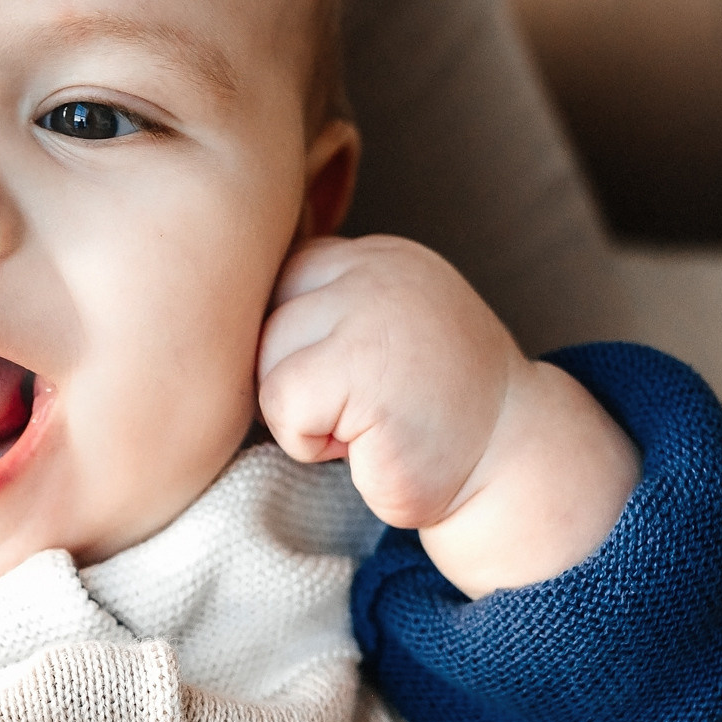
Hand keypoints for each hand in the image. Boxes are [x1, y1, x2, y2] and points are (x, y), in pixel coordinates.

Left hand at [258, 234, 636, 594]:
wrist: (512, 465)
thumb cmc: (426, 415)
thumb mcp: (377, 334)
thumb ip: (321, 309)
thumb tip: (210, 310)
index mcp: (376, 257)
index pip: (278, 282)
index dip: (292, 348)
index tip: (342, 382)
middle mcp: (377, 269)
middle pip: (261, 322)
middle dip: (292, 382)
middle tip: (360, 409)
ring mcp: (376, 313)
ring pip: (265, 364)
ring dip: (300, 416)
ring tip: (365, 425)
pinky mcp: (369, 370)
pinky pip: (284, 406)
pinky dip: (310, 443)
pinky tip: (367, 445)